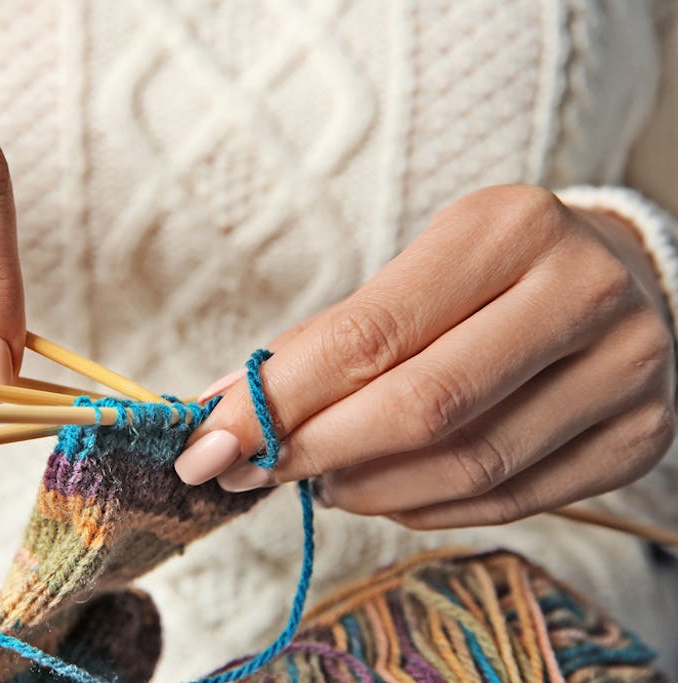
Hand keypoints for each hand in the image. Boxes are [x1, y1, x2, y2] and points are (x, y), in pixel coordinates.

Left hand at [176, 185, 676, 528]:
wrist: (622, 275)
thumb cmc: (494, 269)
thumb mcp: (419, 266)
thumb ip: (334, 336)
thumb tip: (227, 406)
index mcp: (510, 229)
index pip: (372, 333)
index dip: (279, 398)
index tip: (208, 441)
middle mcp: (582, 294)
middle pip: (423, 407)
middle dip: (313, 451)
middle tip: (246, 473)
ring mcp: (624, 373)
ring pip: (468, 465)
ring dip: (367, 488)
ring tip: (318, 481)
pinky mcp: (638, 439)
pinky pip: (511, 500)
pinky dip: (425, 507)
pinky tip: (381, 494)